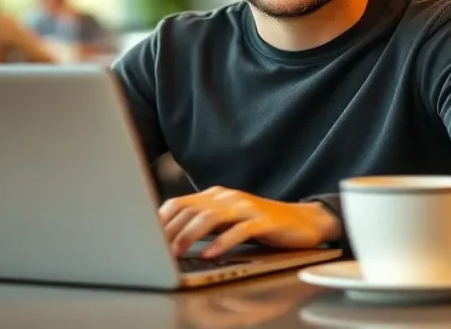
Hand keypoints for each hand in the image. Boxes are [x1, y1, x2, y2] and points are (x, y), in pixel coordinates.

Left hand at [159, 186, 341, 258]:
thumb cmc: (261, 223)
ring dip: (190, 235)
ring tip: (176, 251)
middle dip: (171, 230)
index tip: (147, 237)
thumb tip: (172, 236)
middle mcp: (228, 197)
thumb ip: (204, 224)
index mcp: (216, 196)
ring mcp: (245, 207)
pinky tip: (210, 254)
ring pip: (210, 217)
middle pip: (191, 209)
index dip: (162, 220)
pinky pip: (238, 230)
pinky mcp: (262, 220)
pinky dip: (221, 242)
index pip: (180, 203)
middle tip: (157, 249)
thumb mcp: (228, 221)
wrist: (303, 220)